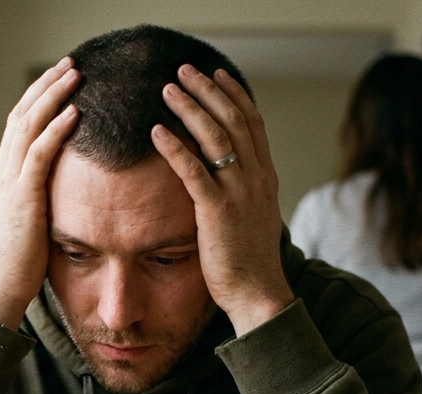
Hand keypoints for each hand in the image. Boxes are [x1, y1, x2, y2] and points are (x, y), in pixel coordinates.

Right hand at [0, 58, 80, 328]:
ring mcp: (9, 183)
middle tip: (70, 63)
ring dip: (53, 96)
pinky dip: (56, 128)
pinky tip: (75, 112)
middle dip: (46, 85)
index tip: (61, 80)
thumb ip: (42, 199)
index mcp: (4, 177)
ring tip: (75, 74)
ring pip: (28, 124)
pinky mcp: (22, 198)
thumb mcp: (31, 222)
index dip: (39, 99)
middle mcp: (3, 172)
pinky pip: (39, 153)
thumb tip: (65, 191)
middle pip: (21, 114)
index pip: (19, 125)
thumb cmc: (18, 264)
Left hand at [152, 65, 294, 335]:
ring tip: (167, 89)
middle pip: (233, 121)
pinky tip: (156, 131)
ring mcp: (239, 194)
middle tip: (184, 70)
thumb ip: (241, 191)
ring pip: (216, 138)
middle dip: (208, 91)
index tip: (216, 74)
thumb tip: (225, 175)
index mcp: (265, 177)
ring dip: (190, 109)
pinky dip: (175, 147)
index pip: (253, 123)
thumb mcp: (252, 217)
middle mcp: (256, 178)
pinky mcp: (217, 212)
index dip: (233, 95)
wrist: (258, 294)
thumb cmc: (249, 261)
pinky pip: (194, 171)